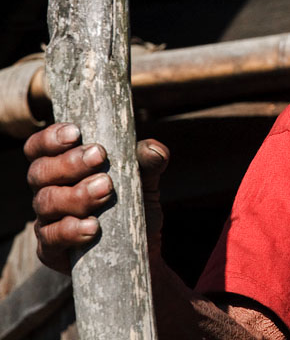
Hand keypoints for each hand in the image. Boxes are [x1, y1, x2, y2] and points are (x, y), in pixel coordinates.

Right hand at [24, 122, 169, 272]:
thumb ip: (148, 164)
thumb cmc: (134, 206)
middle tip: (99, 157)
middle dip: (69, 163)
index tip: (75, 133)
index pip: (40, 148)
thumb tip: (154, 150)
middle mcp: (49, 190)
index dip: (50, 138)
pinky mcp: (52, 250)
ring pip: (46, 202)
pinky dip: (70, 230)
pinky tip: (92, 226)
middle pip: (41, 172)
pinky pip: (50, 238)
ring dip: (75, 194)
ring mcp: (47, 220)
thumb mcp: (145, 182)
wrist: (141, 251)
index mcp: (62, 168)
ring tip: (105, 189)